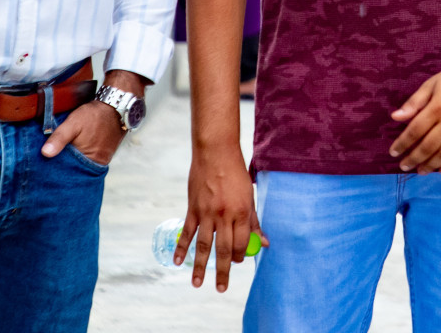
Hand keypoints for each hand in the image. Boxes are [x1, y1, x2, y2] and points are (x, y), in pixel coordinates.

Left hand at [41, 101, 124, 165]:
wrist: (116, 105)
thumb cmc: (94, 115)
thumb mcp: (73, 123)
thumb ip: (59, 138)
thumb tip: (45, 154)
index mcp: (89, 160)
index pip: (68, 171)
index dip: (57, 166)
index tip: (46, 162)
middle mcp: (98, 163)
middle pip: (76, 169)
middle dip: (65, 164)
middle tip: (52, 156)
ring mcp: (104, 158)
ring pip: (84, 163)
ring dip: (74, 159)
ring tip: (64, 151)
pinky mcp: (107, 153)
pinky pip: (91, 158)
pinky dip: (83, 154)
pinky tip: (76, 147)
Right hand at [179, 143, 265, 292]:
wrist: (215, 152)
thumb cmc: (235, 173)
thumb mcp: (249, 196)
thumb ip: (253, 221)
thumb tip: (262, 243)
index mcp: (241, 211)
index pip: (241, 242)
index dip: (241, 255)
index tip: (238, 262)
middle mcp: (224, 214)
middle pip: (224, 249)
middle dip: (224, 271)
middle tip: (221, 289)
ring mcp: (206, 212)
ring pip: (204, 245)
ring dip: (200, 266)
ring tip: (198, 283)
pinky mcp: (193, 208)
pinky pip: (187, 232)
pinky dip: (182, 247)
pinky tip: (178, 261)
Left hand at [389, 62, 440, 173]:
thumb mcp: (431, 84)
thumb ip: (414, 102)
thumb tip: (395, 117)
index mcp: (437, 107)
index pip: (415, 130)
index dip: (402, 143)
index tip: (393, 152)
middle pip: (428, 146)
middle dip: (413, 158)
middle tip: (403, 166)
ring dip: (430, 165)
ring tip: (420, 171)